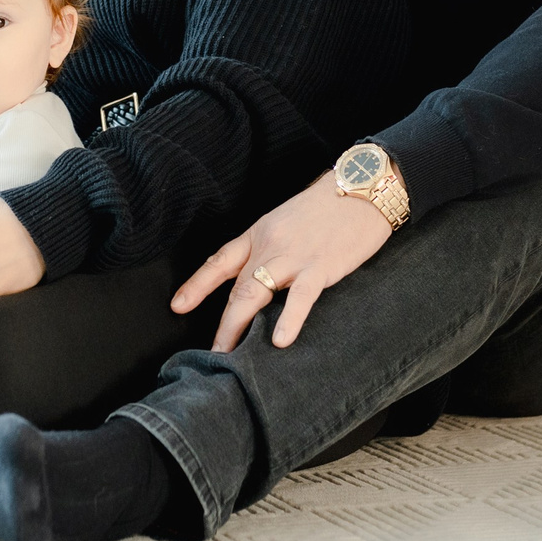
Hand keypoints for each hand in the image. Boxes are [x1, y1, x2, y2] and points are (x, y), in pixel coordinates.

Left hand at [173, 174, 394, 351]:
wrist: (363, 185)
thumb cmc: (329, 205)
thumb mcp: (289, 220)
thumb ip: (273, 246)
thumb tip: (263, 274)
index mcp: (260, 232)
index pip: (220, 261)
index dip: (197, 285)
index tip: (178, 306)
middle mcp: (269, 245)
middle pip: (236, 287)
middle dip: (222, 323)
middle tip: (212, 354)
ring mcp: (293, 256)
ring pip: (255, 293)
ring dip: (239, 326)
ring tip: (230, 355)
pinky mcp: (321, 265)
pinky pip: (301, 296)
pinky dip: (289, 320)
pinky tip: (280, 342)